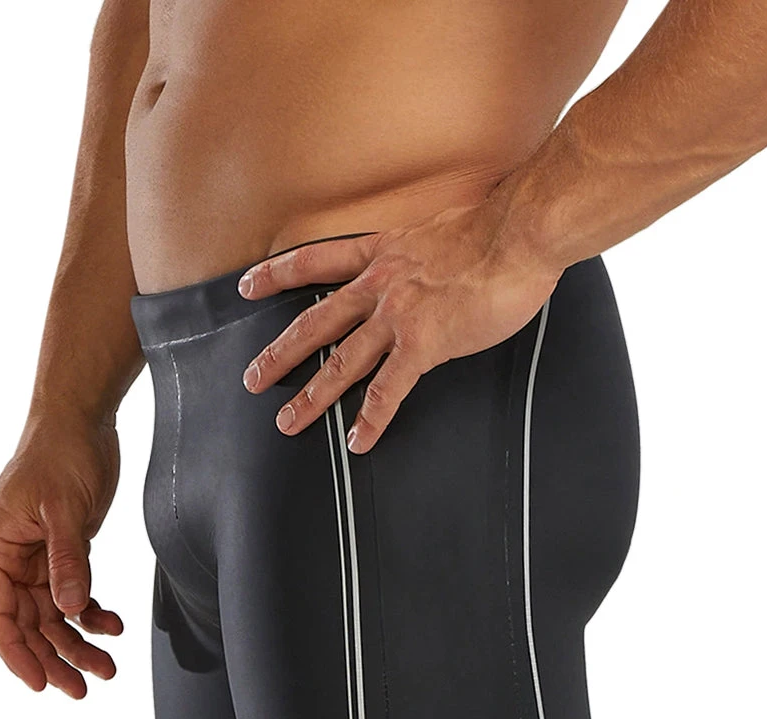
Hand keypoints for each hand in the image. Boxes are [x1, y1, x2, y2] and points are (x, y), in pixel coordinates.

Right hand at [0, 411, 123, 698]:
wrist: (81, 420)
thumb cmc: (62, 453)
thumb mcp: (65, 508)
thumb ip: (67, 561)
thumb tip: (67, 609)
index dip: (17, 654)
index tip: (40, 685)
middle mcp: (8, 558)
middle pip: (26, 625)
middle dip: (54, 658)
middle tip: (84, 689)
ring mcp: (34, 558)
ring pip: (52, 616)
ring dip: (77, 642)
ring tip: (108, 668)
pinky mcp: (61, 553)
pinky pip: (72, 596)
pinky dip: (91, 614)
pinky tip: (113, 626)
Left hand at [238, 198, 562, 452]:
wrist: (519, 234)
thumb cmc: (496, 229)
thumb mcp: (441, 231)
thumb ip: (422, 255)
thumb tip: (429, 269)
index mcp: (383, 253)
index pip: (317, 260)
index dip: (278, 274)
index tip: (248, 286)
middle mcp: (381, 284)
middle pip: (316, 322)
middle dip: (280, 353)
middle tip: (252, 378)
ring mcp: (398, 315)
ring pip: (342, 361)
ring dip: (312, 395)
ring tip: (287, 421)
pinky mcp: (423, 344)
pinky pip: (388, 389)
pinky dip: (371, 419)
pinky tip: (359, 441)